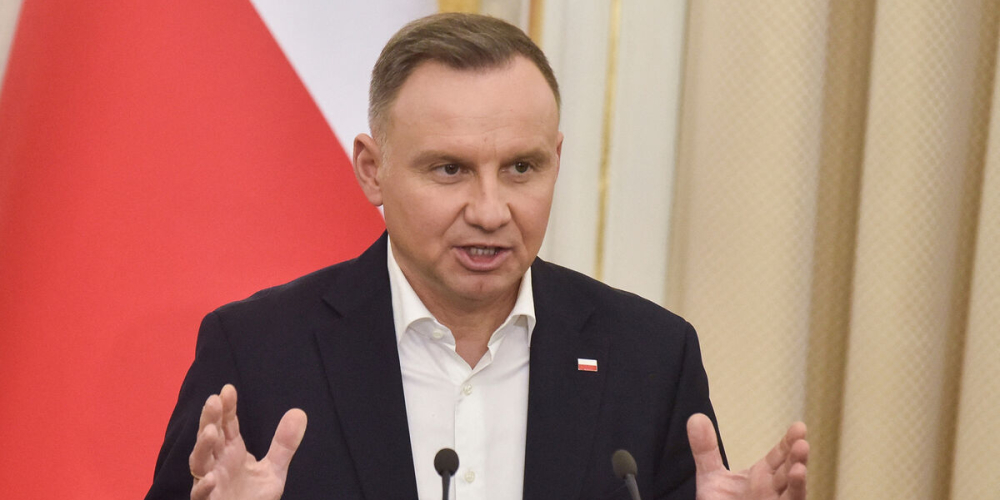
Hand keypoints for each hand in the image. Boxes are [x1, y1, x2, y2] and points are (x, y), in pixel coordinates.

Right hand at [188, 384, 307, 499]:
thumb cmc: (252, 499)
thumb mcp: (273, 470)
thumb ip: (284, 444)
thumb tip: (299, 412)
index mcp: (230, 453)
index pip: (227, 425)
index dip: (227, 408)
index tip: (228, 389)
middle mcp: (216, 464)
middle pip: (209, 438)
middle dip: (209, 420)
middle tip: (213, 401)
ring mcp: (209, 484)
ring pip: (199, 463)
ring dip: (202, 447)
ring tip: (211, 431)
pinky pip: (200, 496)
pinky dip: (203, 487)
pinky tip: (211, 478)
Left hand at [687, 413, 807, 499]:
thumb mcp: (711, 478)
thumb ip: (705, 450)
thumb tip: (695, 417)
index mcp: (762, 477)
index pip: (779, 456)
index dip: (788, 442)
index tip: (799, 427)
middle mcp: (773, 491)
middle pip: (789, 472)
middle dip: (796, 458)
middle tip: (802, 442)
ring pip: (793, 494)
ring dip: (799, 483)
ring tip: (800, 468)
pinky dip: (792, 498)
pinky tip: (794, 485)